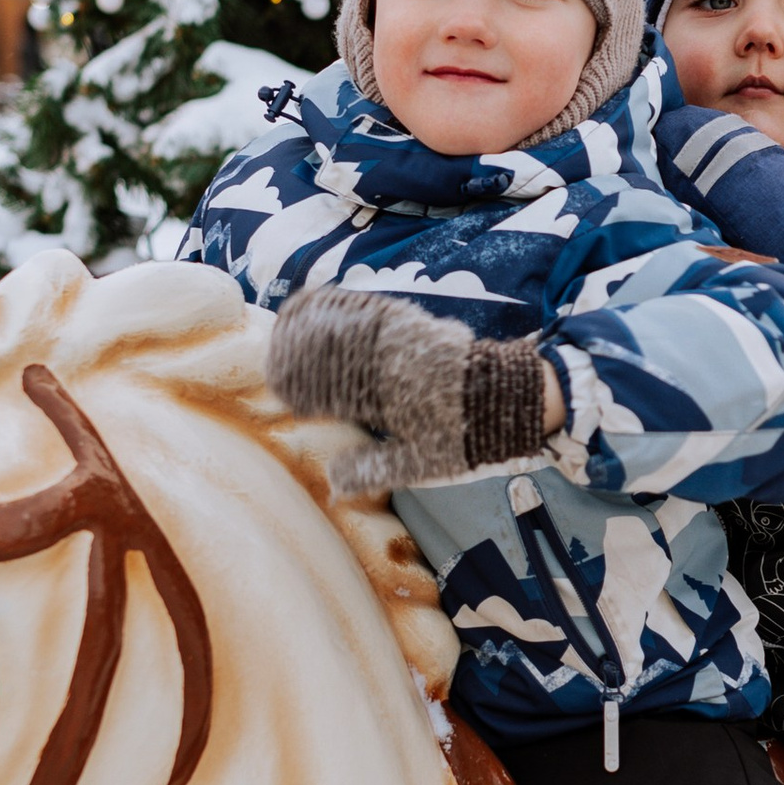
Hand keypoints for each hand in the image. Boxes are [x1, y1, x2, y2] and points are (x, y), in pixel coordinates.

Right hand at [266, 290, 556, 489]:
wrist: (508, 397)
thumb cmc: (465, 435)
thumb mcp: (418, 461)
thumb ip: (372, 469)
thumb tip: (331, 482)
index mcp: (379, 398)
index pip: (324, 389)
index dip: (297, 387)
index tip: (281, 390)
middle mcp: (384, 364)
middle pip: (327, 350)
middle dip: (296, 348)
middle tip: (274, 350)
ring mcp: (399, 340)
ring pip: (345, 324)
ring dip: (315, 321)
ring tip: (291, 320)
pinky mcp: (415, 325)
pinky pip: (372, 310)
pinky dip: (347, 305)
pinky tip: (331, 301)